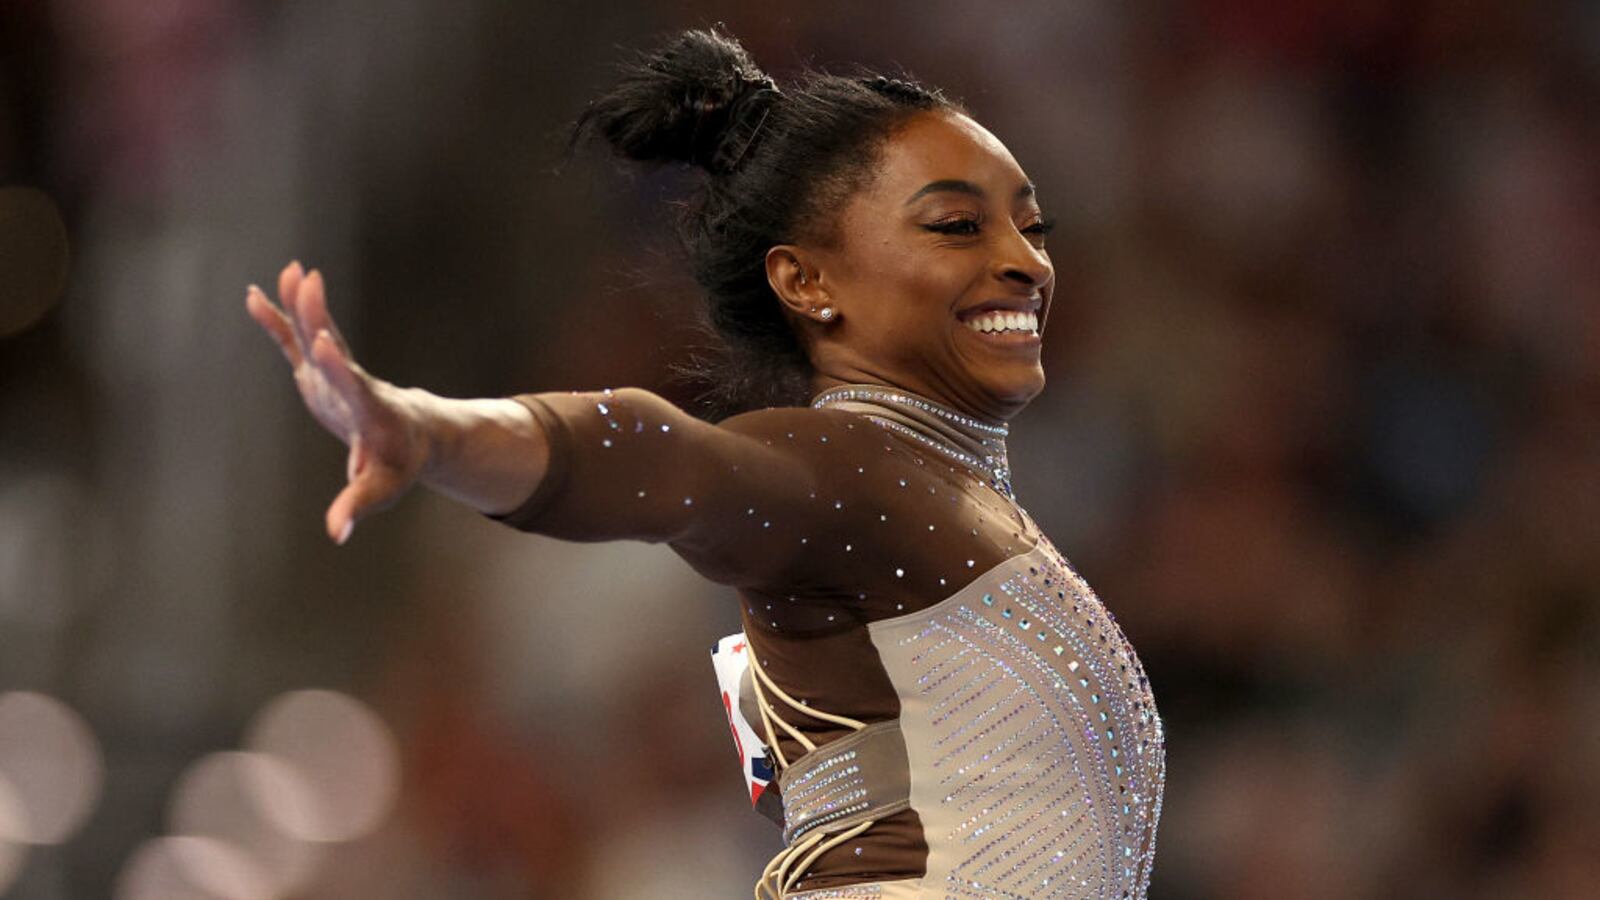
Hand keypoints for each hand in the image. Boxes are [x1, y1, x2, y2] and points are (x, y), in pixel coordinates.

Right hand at [246, 261, 427, 543]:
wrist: (410, 435)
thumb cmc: (397, 465)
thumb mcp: (381, 489)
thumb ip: (357, 506)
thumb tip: (337, 535)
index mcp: (368, 408)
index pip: (351, 383)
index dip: (335, 364)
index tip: (322, 341)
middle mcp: (352, 382)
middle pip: (333, 347)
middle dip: (320, 316)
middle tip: (309, 281)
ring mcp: (333, 372)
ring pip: (316, 332)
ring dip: (302, 303)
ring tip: (292, 270)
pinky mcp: (317, 371)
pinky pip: (294, 339)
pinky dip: (277, 318)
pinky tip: (254, 294)